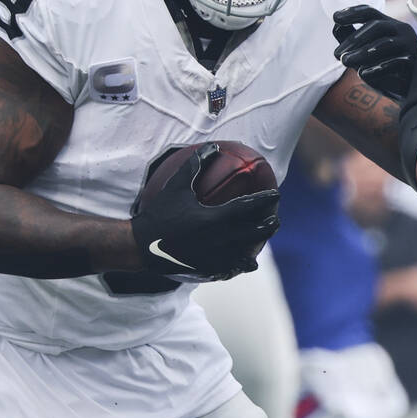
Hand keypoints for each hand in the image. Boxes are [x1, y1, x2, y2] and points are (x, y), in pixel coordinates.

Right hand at [131, 146, 279, 280]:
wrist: (140, 247)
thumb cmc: (159, 213)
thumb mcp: (176, 186)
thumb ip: (196, 164)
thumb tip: (213, 147)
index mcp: (213, 218)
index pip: (248, 207)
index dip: (265, 200)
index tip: (276, 194)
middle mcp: (218, 239)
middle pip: (254, 233)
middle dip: (269, 225)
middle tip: (276, 219)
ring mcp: (214, 257)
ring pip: (246, 254)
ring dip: (257, 245)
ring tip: (264, 240)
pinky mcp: (207, 270)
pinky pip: (231, 269)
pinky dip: (241, 264)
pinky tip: (246, 262)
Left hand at [333, 5, 416, 101]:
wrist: (413, 87)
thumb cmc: (387, 67)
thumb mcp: (367, 53)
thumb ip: (352, 41)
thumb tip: (336, 28)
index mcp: (388, 24)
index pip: (370, 12)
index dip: (353, 12)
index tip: (335, 17)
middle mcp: (400, 30)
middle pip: (376, 25)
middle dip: (354, 39)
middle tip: (337, 55)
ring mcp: (409, 45)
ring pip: (385, 43)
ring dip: (363, 52)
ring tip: (346, 62)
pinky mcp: (415, 62)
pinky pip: (396, 62)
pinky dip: (378, 68)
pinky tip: (363, 74)